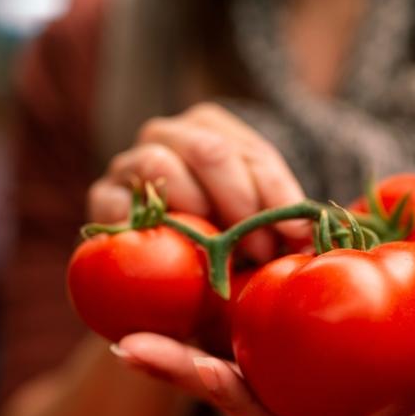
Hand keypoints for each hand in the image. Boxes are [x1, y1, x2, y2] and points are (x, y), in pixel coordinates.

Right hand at [88, 102, 309, 260]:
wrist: (163, 284)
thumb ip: (280, 223)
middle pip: (208, 150)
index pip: (252, 154)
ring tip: (215, 250)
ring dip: (195, 210)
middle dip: (241, 202)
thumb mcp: (257, 229)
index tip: (296, 236)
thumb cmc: (223, 250)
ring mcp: (128, 164)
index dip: (278, 196)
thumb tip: (312, 241)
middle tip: (259, 251)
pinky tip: (167, 251)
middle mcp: (167, 136)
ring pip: (158, 165)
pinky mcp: (102, 200)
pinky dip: (144, 226)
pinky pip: (116, 204)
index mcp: (211, 130)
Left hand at [112, 331, 414, 415]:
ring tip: (126, 320)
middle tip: (127, 347)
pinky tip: (166, 276)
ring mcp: (272, 364)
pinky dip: (197, 308)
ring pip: (212, 354)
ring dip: (170, 340)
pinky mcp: (273, 333)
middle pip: (218, 384)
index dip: (223, 393)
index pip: (256, 410)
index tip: (199, 374)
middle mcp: (280, 394)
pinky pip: (230, 322)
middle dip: (172, 369)